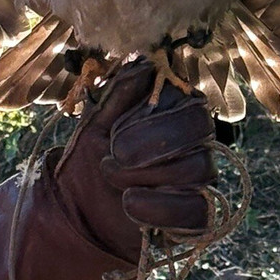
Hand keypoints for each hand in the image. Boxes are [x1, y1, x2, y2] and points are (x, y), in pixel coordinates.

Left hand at [53, 58, 216, 260]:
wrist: (79, 213)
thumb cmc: (90, 162)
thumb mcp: (93, 125)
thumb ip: (117, 95)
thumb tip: (143, 63)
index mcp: (172, 113)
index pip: (187, 99)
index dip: (151, 117)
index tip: (113, 134)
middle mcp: (193, 142)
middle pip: (200, 128)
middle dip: (151, 143)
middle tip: (113, 158)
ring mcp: (197, 180)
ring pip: (199, 167)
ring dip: (147, 176)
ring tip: (114, 182)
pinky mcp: (195, 216)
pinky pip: (198, 210)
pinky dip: (159, 208)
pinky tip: (130, 205)